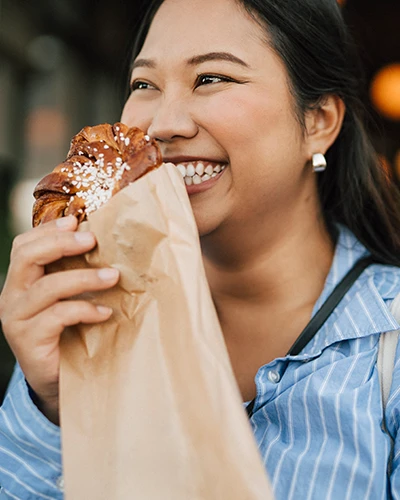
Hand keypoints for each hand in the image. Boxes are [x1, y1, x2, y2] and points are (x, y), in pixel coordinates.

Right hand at [0, 216, 119, 423]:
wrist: (58, 379)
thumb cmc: (68, 332)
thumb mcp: (68, 297)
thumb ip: (73, 273)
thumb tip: (103, 243)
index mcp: (20, 281)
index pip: (23, 245)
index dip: (48, 230)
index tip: (77, 222)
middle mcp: (11, 296)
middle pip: (26, 256)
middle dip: (61, 243)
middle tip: (92, 240)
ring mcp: (17, 319)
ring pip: (47, 287)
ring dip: (84, 278)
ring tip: (113, 276)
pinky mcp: (29, 340)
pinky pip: (58, 316)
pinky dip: (85, 310)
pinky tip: (105, 313)